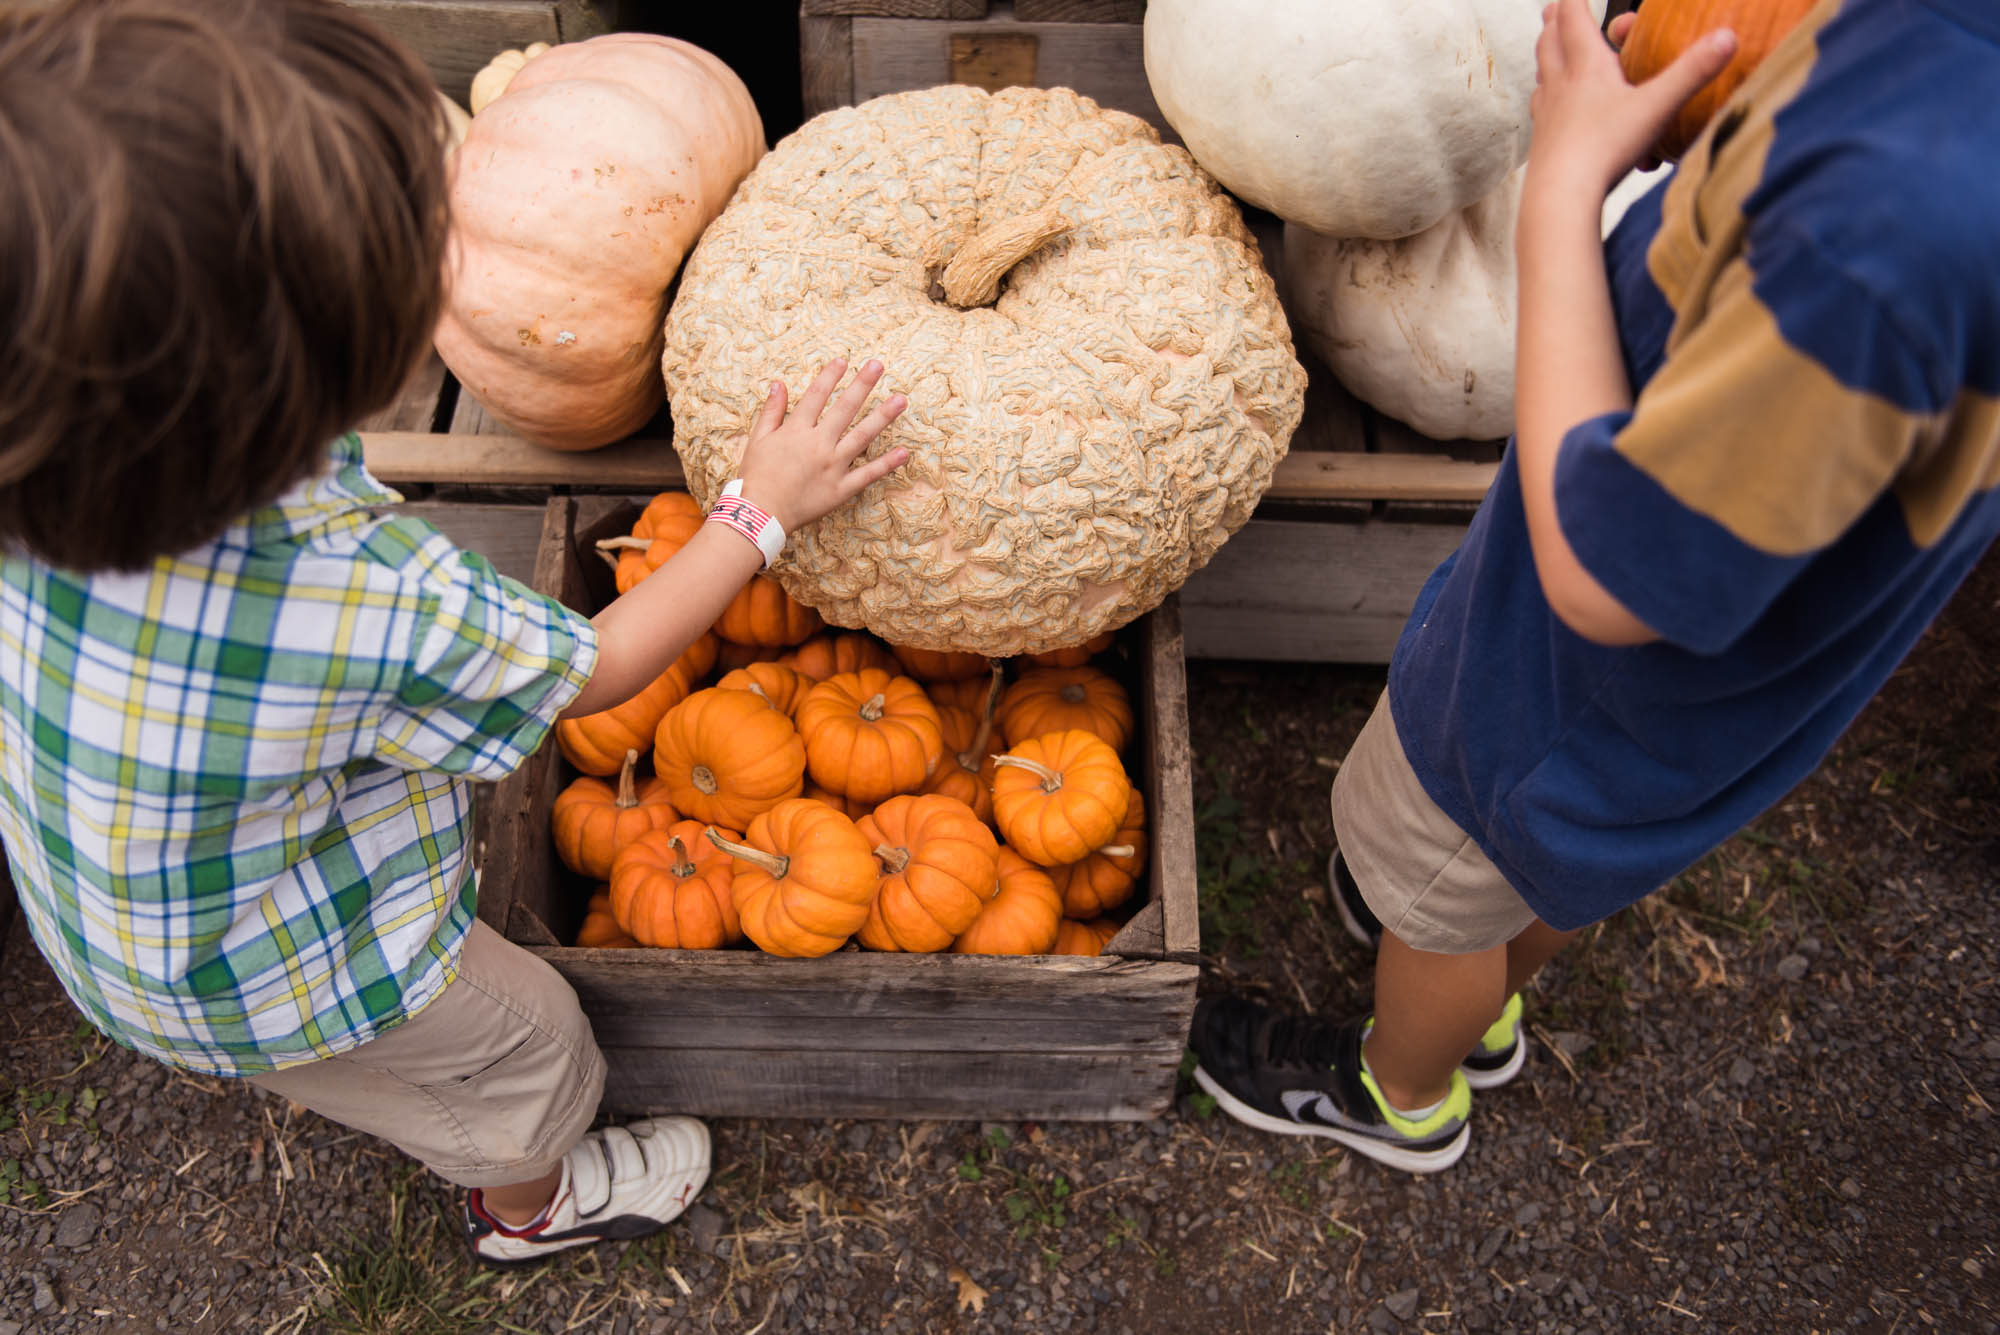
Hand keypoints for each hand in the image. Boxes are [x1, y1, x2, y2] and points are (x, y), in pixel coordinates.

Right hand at [733, 358, 908, 532]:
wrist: (760, 514)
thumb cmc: (755, 477)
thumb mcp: (758, 439)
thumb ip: (771, 411)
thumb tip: (778, 383)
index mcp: (796, 430)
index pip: (817, 395)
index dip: (830, 376)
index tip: (844, 360)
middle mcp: (818, 444)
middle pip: (845, 408)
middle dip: (862, 385)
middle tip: (878, 365)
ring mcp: (833, 466)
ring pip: (862, 436)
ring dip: (883, 417)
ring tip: (901, 400)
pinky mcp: (841, 489)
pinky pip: (867, 474)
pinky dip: (886, 464)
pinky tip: (903, 452)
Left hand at [1527, 0, 1736, 197]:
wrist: (1560, 196)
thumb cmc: (1605, 149)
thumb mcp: (1658, 106)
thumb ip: (1692, 72)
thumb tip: (1728, 37)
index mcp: (1586, 67)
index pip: (1573, 19)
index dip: (1574, 1)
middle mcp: (1560, 85)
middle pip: (1550, 43)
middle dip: (1554, 23)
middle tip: (1554, 10)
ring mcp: (1546, 115)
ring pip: (1542, 76)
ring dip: (1546, 58)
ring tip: (1549, 50)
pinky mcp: (1541, 143)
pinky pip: (1540, 112)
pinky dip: (1544, 99)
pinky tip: (1548, 108)